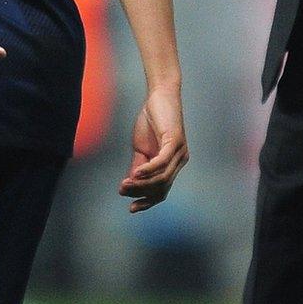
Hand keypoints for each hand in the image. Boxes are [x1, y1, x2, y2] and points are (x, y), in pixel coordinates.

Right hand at [118, 86, 187, 212]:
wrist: (160, 95)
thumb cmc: (152, 120)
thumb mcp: (141, 148)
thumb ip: (139, 166)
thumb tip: (131, 184)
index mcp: (173, 164)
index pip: (162, 190)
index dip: (147, 201)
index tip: (131, 208)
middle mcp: (180, 161)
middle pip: (161, 187)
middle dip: (140, 192)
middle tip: (122, 191)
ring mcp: (180, 152)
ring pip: (162, 178)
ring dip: (142, 183)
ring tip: (125, 184)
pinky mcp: (175, 141)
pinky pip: (162, 162)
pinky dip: (148, 170)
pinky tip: (135, 174)